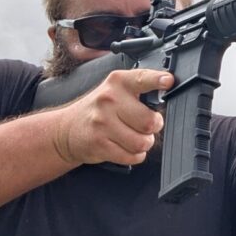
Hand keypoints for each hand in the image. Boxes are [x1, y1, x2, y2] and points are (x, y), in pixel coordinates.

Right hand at [53, 69, 171, 165]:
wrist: (67, 129)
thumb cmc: (100, 109)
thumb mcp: (117, 90)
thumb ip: (141, 88)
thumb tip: (168, 91)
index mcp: (118, 82)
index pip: (142, 78)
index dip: (157, 80)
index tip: (168, 81)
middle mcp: (109, 99)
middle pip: (150, 121)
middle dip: (153, 127)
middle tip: (146, 126)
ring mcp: (102, 122)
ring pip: (142, 142)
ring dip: (144, 143)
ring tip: (134, 137)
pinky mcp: (99, 144)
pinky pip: (132, 156)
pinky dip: (135, 155)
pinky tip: (125, 147)